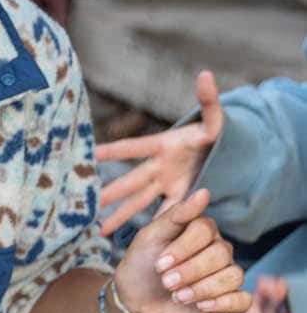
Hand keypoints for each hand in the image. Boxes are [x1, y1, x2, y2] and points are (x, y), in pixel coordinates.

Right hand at [95, 68, 221, 235]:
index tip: (89, 155)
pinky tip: (133, 237)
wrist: (226, 149)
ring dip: (121, 215)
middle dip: (110, 192)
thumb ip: (209, 100)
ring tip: (100, 229)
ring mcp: (167, 183)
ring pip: (139, 201)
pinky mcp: (179, 195)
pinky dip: (150, 224)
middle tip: (86, 201)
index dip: (112, 151)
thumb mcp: (215, 118)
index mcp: (164, 145)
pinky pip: (162, 213)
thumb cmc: (217, 132)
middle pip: (131, 181)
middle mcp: (160, 166)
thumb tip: (205, 75)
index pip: (133, 148)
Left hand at [111, 187, 249, 312]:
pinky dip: (223, 303)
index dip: (183, 248)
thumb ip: (176, 215)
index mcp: (201, 232)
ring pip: (233, 275)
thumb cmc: (140, 269)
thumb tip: (205, 192)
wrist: (133, 308)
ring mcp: (225, 277)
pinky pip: (243, 299)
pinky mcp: (229, 304)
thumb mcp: (149, 238)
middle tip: (166, 282)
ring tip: (177, 297)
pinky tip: (201, 306)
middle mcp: (218, 252)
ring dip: (202, 288)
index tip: (159, 264)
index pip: (206, 229)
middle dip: (190, 270)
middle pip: (221, 253)